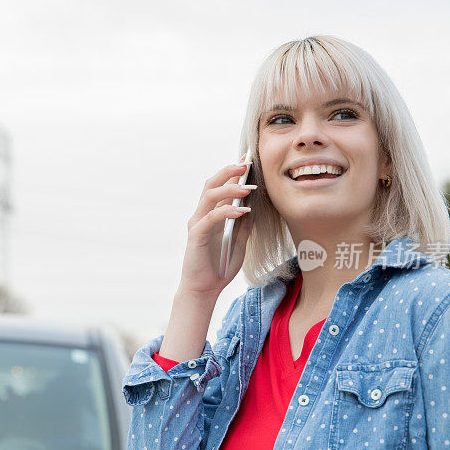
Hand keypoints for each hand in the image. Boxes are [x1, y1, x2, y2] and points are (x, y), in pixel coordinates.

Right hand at [178, 154, 256, 298]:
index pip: (221, 187)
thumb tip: (254, 207)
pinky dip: (226, 211)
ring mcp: (197, 224)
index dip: (233, 172)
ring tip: (248, 187)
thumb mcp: (239, 243)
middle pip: (212, 184)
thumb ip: (244, 225)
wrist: (204, 290)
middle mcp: (202, 215)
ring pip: (209, 196)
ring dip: (229, 189)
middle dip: (229, 171)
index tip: (249, 159)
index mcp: (211, 215)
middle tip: (247, 163)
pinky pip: (211, 218)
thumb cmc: (219, 268)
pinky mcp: (196, 236)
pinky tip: (242, 210)